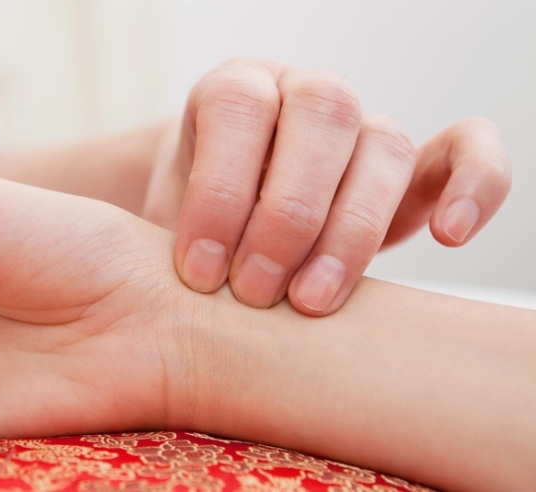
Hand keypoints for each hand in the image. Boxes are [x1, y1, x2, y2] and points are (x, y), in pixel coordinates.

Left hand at [143, 57, 510, 314]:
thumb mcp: (166, 223)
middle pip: (318, 120)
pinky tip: (449, 233)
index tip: (198, 272)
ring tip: (313, 302)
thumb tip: (142, 286)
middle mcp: (303, 93)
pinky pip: (464, 149)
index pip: (237, 111)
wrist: (231, 225)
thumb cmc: (194, 227)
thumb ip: (166, 237)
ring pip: (382, 146)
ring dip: (351, 230)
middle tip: (252, 293)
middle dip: (285, 216)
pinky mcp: (412, 163)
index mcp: (234, 89)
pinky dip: (474, 182)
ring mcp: (362, 125)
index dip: (219, 192)